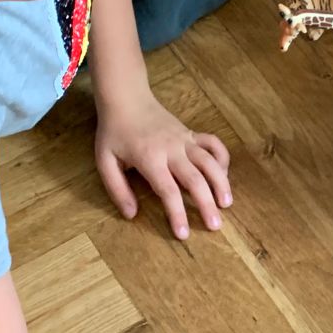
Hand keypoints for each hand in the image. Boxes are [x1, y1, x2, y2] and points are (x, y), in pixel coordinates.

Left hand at [95, 88, 231, 240]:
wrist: (126, 98)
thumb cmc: (114, 132)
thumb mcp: (105, 161)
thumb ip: (117, 189)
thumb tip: (131, 215)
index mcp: (150, 158)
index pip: (168, 190)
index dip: (177, 214)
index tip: (184, 234)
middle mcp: (172, 150)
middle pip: (195, 179)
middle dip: (206, 204)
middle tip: (215, 226)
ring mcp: (185, 140)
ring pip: (210, 162)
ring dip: (221, 183)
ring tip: (226, 204)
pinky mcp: (192, 133)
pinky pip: (214, 144)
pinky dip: (223, 158)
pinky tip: (223, 175)